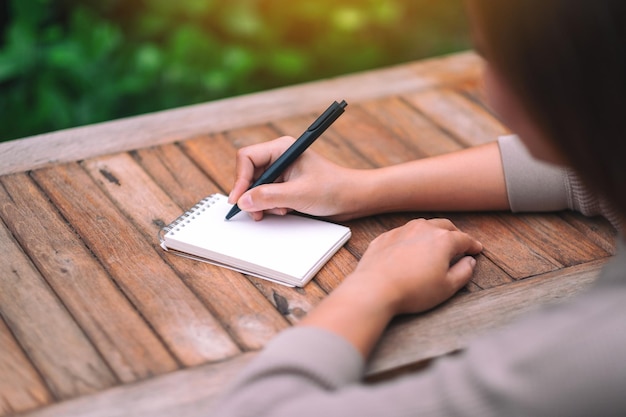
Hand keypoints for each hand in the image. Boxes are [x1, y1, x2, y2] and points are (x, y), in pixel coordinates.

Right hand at [228, 136, 363, 220]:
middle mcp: (279, 157)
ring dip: (263, 203)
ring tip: (280, 210)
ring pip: (257, 187)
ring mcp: (282, 172)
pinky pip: (267, 195)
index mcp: (282, 148)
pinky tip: (285, 210)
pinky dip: (271, 206)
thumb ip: (268, 197)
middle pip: (249, 174)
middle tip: (256, 212)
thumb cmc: (333, 189)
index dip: (240, 180)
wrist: (353, 198)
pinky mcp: (286, 185)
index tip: (239, 200)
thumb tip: (243, 201)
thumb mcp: (298, 195)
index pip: (247, 158)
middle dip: (252, 195)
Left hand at [344, 218, 482, 315]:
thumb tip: (470, 262)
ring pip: (422, 226)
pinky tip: (410, 249)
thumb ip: (463, 272)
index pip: (464, 239)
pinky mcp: (384, 237)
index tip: (476, 249)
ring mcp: (401, 231)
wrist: (374, 288)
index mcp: (443, 240)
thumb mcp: (447, 287)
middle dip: (454, 234)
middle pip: (444, 226)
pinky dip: (411, 239)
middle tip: (460, 244)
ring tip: (435, 244)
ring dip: (432, 233)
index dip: (472, 245)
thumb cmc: (413, 291)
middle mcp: (422, 229)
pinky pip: (402, 234)